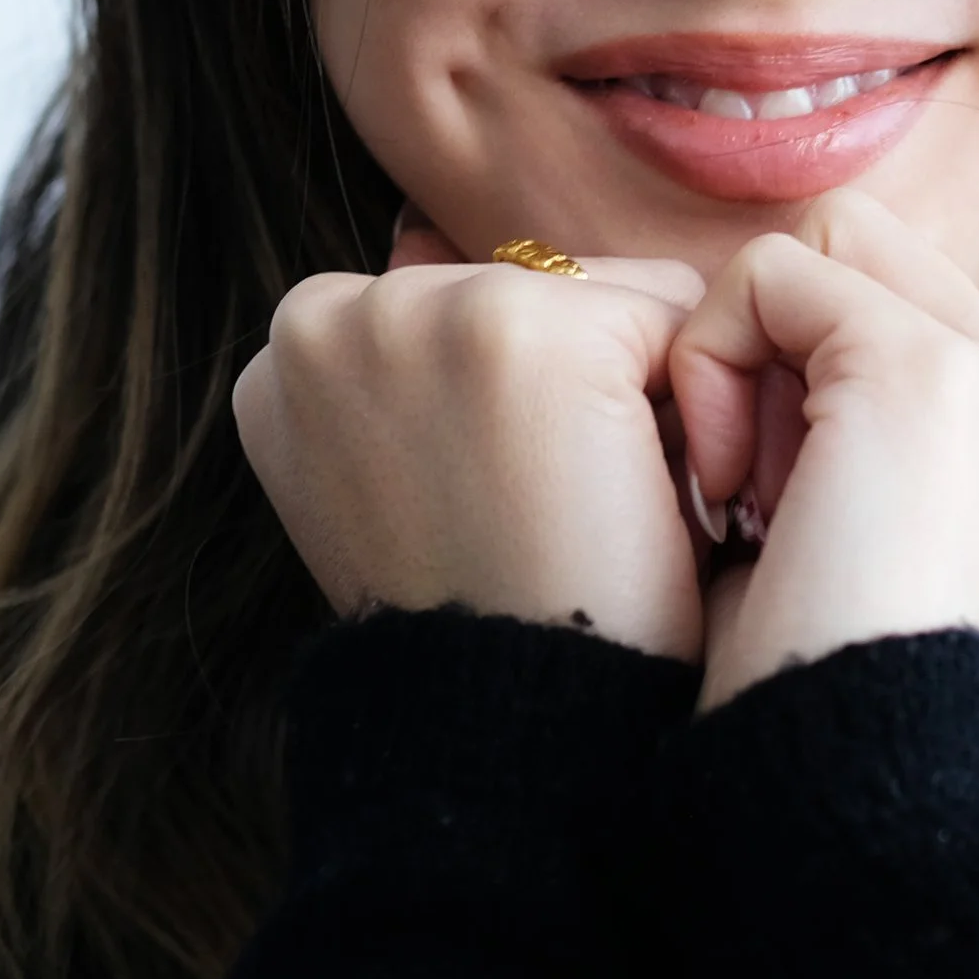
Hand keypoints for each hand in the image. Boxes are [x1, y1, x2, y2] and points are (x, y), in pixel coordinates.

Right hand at [233, 227, 708, 661]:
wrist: (516, 740)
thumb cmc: (490, 620)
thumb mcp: (403, 482)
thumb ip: (416, 371)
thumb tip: (442, 238)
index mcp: (286, 353)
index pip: (466, 306)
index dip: (523, 407)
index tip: (501, 505)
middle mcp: (328, 313)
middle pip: (539, 285)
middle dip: (579, 383)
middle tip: (557, 515)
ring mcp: (424, 311)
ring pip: (611, 294)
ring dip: (636, 388)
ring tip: (595, 505)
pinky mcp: (531, 327)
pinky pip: (674, 315)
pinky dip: (691, 407)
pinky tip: (643, 496)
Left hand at [669, 190, 978, 712]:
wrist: (846, 808)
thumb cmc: (821, 702)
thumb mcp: (872, 546)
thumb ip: (875, 437)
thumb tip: (790, 339)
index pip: (903, 307)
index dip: (803, 383)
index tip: (777, 517)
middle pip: (867, 258)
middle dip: (780, 355)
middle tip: (755, 501)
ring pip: (821, 250)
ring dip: (746, 358)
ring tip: (748, 500)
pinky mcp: (930, 373)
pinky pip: (766, 277)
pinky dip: (709, 364)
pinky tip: (725, 490)